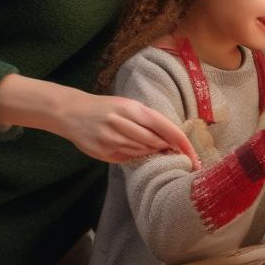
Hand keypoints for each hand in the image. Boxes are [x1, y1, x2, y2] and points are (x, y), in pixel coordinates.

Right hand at [57, 90, 201, 169]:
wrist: (71, 112)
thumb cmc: (107, 108)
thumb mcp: (129, 106)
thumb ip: (149, 121)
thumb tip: (172, 141)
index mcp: (132, 108)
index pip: (165, 127)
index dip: (182, 143)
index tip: (194, 156)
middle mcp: (121, 123)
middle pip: (155, 142)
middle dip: (167, 149)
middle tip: (173, 152)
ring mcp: (110, 139)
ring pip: (142, 152)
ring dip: (152, 153)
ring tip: (152, 149)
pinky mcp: (102, 152)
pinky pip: (128, 158)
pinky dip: (136, 156)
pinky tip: (134, 150)